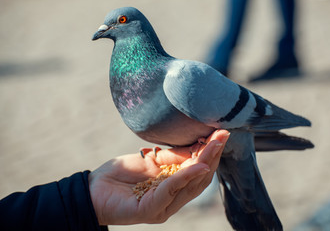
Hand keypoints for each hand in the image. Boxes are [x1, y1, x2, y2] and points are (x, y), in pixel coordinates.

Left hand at [88, 129, 229, 224]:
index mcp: (174, 186)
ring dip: (204, 163)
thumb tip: (197, 142)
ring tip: (215, 144)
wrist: (93, 189)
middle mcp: (173, 198)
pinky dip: (185, 177)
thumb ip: (173, 156)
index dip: (211, 152)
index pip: (199, 170)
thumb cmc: (121, 174)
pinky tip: (197, 165)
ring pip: (190, 185)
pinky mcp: (149, 211)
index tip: (221, 132)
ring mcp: (163, 206)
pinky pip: (170, 191)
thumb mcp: (150, 160)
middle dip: (213, 155)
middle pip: (200, 178)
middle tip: (223, 135)